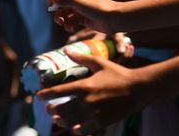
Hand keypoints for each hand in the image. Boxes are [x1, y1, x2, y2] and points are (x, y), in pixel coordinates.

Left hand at [37, 51, 154, 133]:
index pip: (59, 91)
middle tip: (49, 109)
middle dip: (52, 110)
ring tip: (58, 118)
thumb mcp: (100, 63)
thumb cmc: (119, 74)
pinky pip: (85, 130)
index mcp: (85, 86)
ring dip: (62, 121)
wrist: (139, 89)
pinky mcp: (103, 122)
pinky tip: (75, 127)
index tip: (38, 96)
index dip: (46, 95)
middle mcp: (88, 101)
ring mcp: (95, 113)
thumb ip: (81, 57)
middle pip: (62, 109)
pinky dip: (77, 129)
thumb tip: (66, 50)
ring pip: (71, 122)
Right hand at [46, 0, 117, 34]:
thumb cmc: (98, 7)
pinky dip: (68, 24)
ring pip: (62, 12)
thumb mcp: (78, 3)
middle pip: (57, 0)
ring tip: (63, 23)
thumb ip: (63, 0)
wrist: (113, 19)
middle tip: (56, 15)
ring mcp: (77, 7)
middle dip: (55, 9)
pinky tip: (71, 28)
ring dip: (60, 18)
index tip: (50, 1)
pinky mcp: (80, 17)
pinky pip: (68, 20)